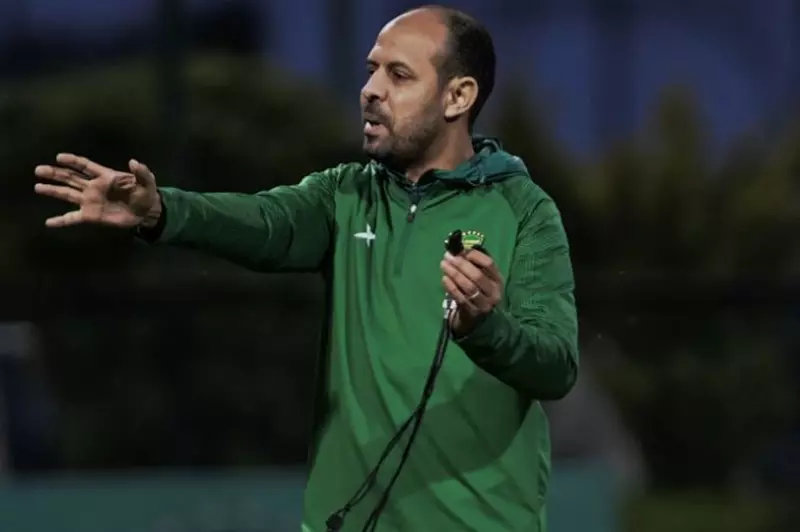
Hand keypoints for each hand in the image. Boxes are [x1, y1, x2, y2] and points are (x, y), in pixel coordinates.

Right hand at [34, 154, 160, 228]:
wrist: (146, 213)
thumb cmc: (145, 194)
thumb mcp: (147, 182)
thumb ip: (141, 172)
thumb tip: (134, 162)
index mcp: (105, 176)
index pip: (85, 166)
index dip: (73, 161)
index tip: (59, 157)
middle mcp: (93, 187)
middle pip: (71, 178)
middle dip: (55, 173)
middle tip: (39, 170)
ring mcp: (90, 201)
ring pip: (67, 194)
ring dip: (52, 190)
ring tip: (38, 187)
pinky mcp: (91, 216)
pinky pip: (73, 218)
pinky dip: (61, 221)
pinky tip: (48, 223)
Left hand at [440, 249, 503, 335]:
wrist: (476, 318)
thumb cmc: (478, 291)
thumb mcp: (482, 277)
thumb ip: (473, 264)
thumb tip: (459, 249)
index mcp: (498, 279)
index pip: (489, 264)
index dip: (475, 255)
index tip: (461, 250)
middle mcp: (494, 292)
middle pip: (477, 275)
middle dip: (461, 264)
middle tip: (447, 256)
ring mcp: (484, 304)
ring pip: (468, 287)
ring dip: (454, 274)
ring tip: (444, 265)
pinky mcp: (472, 312)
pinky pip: (460, 297)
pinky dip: (451, 287)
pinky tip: (444, 278)